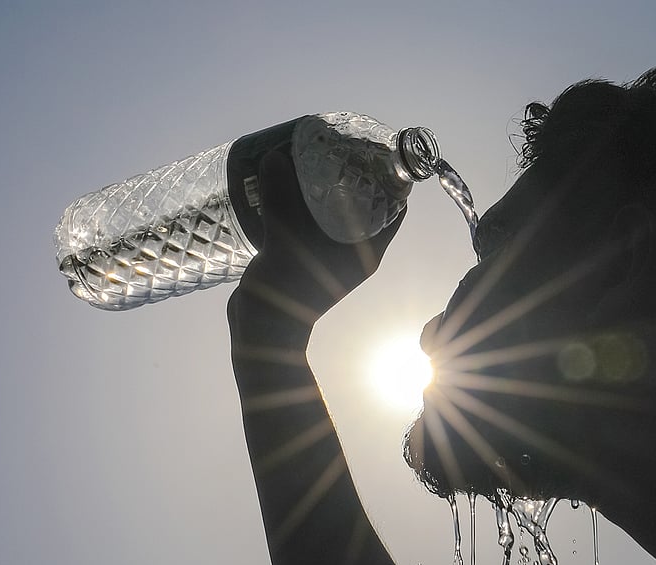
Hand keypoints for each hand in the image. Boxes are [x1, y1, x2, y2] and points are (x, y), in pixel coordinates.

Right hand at [228, 148, 405, 339]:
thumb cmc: (285, 293)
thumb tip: (275, 157)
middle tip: (336, 142)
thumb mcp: (285, 240)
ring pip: (334, 210)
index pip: (394, 208)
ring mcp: (328, 253)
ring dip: (323, 185)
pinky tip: (284, 179)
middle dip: (352, 173)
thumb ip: (282, 199)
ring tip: (308, 153)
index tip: (375, 147)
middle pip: (364, 203)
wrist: (261, 332)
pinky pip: (309, 219)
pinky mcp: (303, 254)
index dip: (391, 176)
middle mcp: (352, 251)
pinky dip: (301, 199)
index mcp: (367, 251)